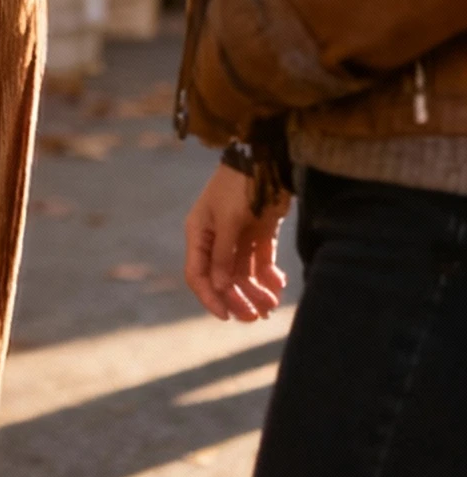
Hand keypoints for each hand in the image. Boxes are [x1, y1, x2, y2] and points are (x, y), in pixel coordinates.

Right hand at [184, 163, 291, 323]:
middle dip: (238, 300)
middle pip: (223, 279)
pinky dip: (269, 276)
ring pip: (244, 274)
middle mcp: (216, 238)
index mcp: (199, 233)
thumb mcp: (228, 219)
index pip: (198, 275)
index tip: (227, 315)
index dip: (210, 298)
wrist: (267, 158)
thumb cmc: (240, 184)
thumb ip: (223, 254)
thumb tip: (219, 286)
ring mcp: (238, 237)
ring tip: (271, 306)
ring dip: (256, 292)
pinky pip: (262, 262)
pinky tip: (278, 285)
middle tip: (255, 317)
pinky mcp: (260, 233)